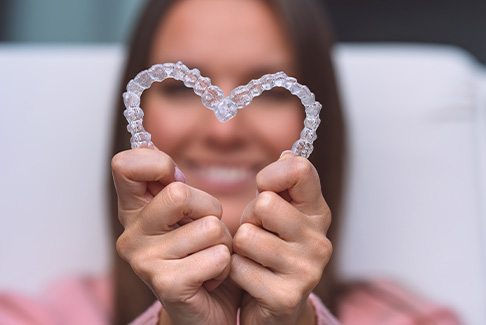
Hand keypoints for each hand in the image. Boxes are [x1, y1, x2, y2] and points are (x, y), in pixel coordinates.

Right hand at [112, 148, 239, 323]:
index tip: (175, 180)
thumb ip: (174, 185)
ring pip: (209, 226)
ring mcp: (145, 261)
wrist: (208, 310)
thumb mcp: (188, 214)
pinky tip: (212, 278)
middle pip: (180, 192)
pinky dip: (226, 265)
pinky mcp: (167, 284)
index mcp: (134, 211)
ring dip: (223, 242)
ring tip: (210, 257)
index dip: (158, 163)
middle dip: (209, 209)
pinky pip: (217, 256)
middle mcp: (131, 234)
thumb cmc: (202, 254)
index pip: (125, 165)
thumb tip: (160, 157)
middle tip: (205, 231)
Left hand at [230, 151, 331, 324]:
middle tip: (257, 234)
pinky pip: (238, 267)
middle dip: (250, 219)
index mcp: (317, 213)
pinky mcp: (286, 296)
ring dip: (239, 248)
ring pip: (247, 237)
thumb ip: (281, 184)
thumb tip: (288, 153)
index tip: (263, 188)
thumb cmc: (269, 250)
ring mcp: (307, 270)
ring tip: (252, 257)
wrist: (272, 306)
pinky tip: (249, 279)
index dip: (271, 174)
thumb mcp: (275, 213)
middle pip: (265, 204)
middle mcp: (319, 240)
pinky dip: (234, 272)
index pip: (300, 170)